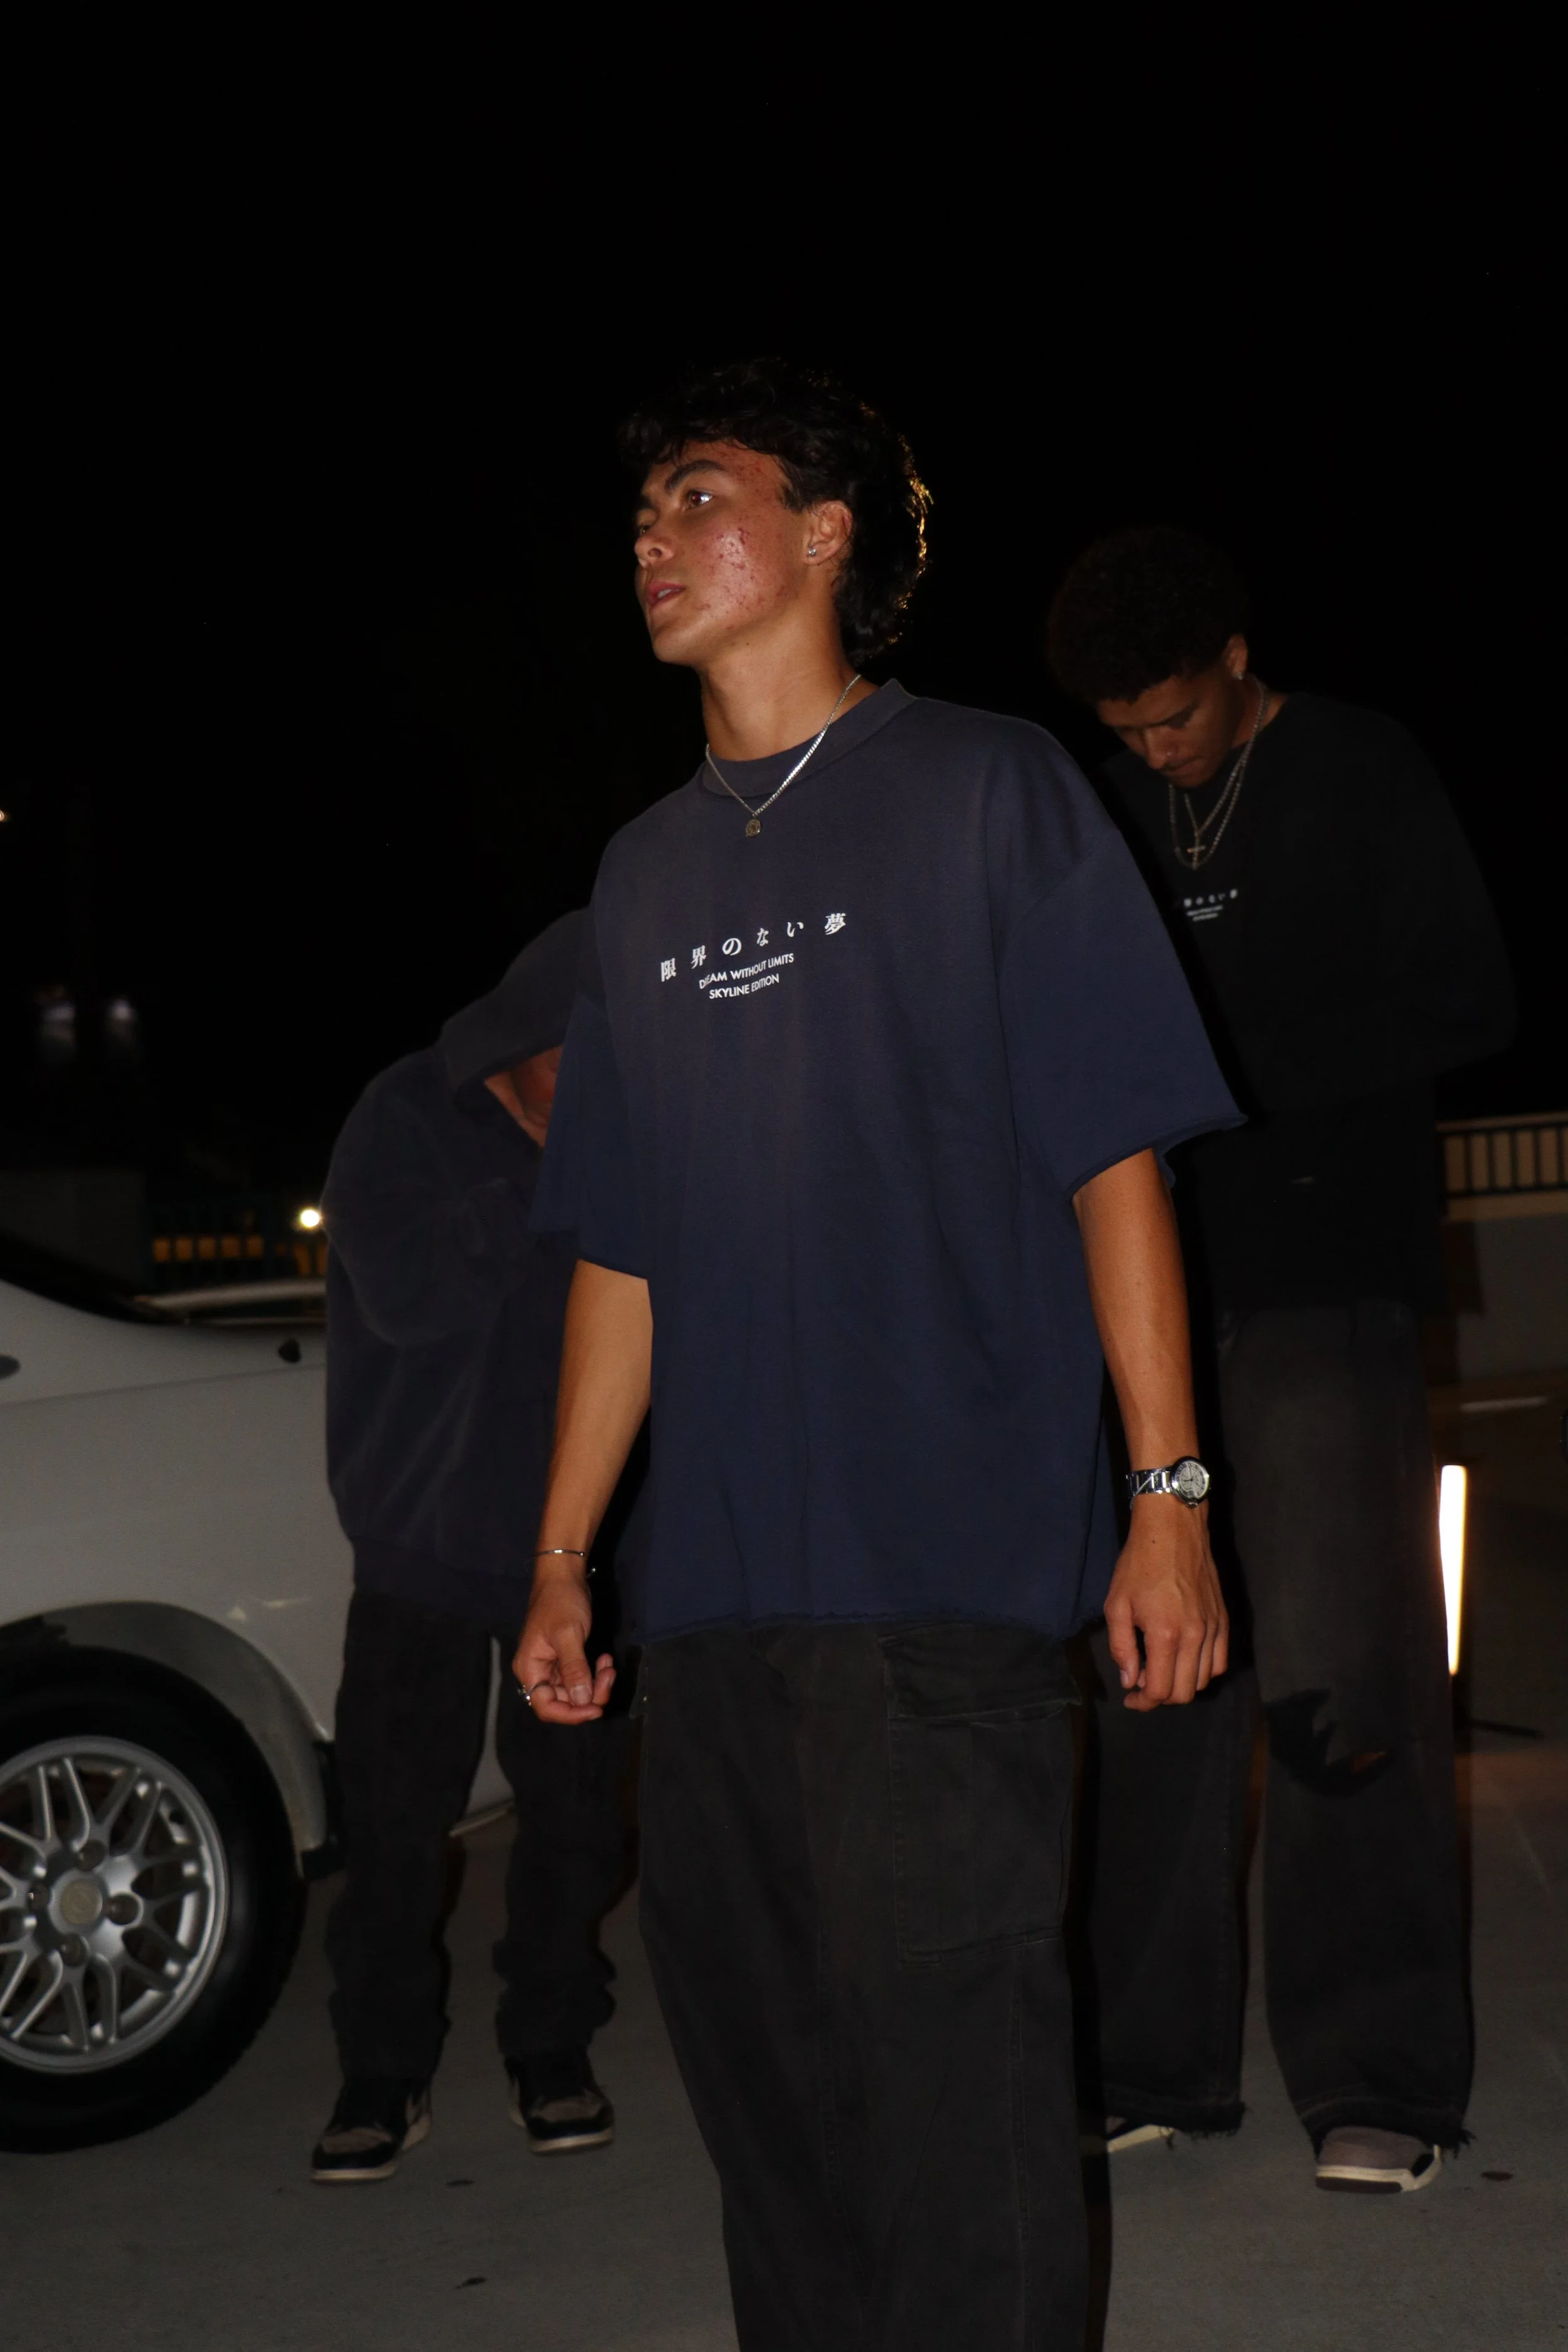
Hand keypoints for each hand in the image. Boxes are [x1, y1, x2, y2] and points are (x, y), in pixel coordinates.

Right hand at [513, 1568, 614, 1724]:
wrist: (563, 1575)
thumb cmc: (561, 1601)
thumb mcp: (568, 1635)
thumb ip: (574, 1670)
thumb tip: (581, 1701)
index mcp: (530, 1668)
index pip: (546, 1707)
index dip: (570, 1714)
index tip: (595, 1709)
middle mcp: (538, 1672)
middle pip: (564, 1701)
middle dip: (589, 1695)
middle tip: (609, 1676)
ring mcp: (552, 1666)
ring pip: (575, 1691)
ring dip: (595, 1683)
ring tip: (608, 1665)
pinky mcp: (565, 1658)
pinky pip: (580, 1677)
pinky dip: (594, 1674)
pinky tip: (605, 1660)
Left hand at [1103, 1499, 1227, 1710]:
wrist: (1173, 1529)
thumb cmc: (1139, 1564)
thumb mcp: (1117, 1604)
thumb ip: (1121, 1648)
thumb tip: (1130, 1681)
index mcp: (1166, 1635)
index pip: (1160, 1691)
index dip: (1143, 1702)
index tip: (1130, 1698)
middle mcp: (1195, 1637)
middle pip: (1184, 1692)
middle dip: (1160, 1697)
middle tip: (1142, 1684)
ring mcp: (1213, 1629)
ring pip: (1203, 1680)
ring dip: (1180, 1684)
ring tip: (1161, 1669)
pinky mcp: (1223, 1620)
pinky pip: (1219, 1661)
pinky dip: (1202, 1671)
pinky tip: (1184, 1659)